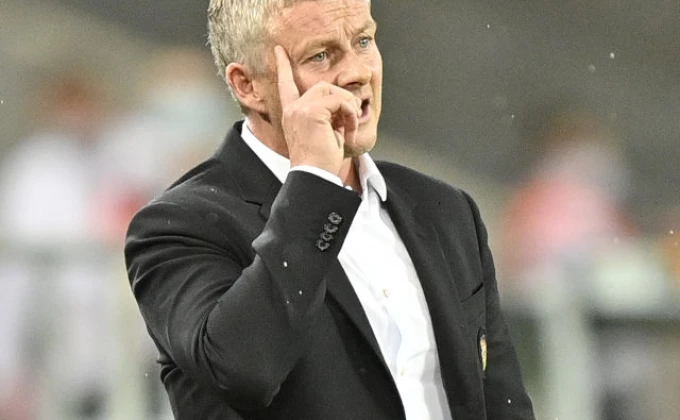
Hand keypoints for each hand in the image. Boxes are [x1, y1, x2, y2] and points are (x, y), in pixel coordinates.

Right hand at [275, 45, 361, 174]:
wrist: (315, 177)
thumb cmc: (322, 162)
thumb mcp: (326, 134)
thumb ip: (330, 115)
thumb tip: (348, 103)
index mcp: (292, 114)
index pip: (286, 85)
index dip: (283, 67)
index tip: (279, 51)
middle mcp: (293, 109)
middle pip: (323, 86)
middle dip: (343, 100)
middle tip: (351, 120)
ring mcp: (300, 110)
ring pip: (332, 90)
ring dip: (348, 106)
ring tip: (350, 126)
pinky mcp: (311, 112)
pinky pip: (340, 101)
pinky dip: (350, 113)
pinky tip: (349, 129)